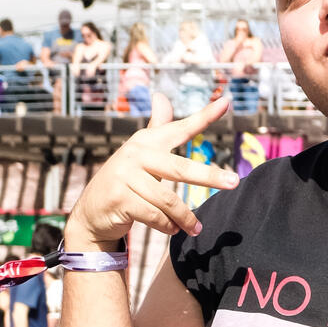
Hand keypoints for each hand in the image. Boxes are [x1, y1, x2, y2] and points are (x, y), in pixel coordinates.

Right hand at [66, 89, 232, 247]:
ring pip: (168, 200)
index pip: (180, 128)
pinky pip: (154, 216)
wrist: (92, 210)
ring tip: (196, 228)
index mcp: (146, 141)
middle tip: (235, 182)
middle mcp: (136, 153)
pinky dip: (167, 226)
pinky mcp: (119, 198)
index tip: (227, 102)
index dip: (204, 116)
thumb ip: (156, 129)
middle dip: (209, 176)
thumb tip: (161, 96)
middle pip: (180, 168)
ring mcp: (125, 175)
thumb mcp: (141, 154)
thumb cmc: (126, 180)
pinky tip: (171, 229)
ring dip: (185, 218)